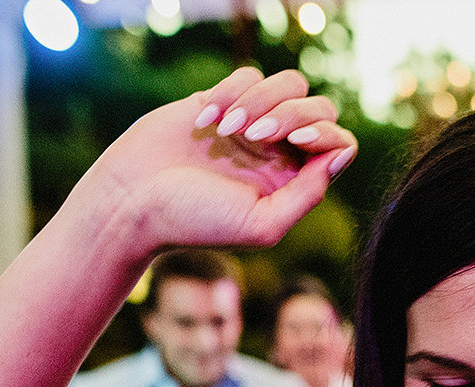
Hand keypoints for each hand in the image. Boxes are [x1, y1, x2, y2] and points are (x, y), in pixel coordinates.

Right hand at [78, 68, 356, 254]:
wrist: (132, 202)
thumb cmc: (195, 221)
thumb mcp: (262, 222)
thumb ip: (309, 192)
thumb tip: (342, 152)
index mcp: (294, 182)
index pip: (337, 142)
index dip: (327, 133)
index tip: (299, 140)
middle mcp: (278, 152)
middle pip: (319, 107)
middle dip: (293, 112)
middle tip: (257, 134)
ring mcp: (250, 124)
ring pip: (288, 84)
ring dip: (261, 100)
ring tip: (228, 129)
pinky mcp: (219, 101)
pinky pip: (248, 75)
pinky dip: (230, 93)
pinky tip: (204, 122)